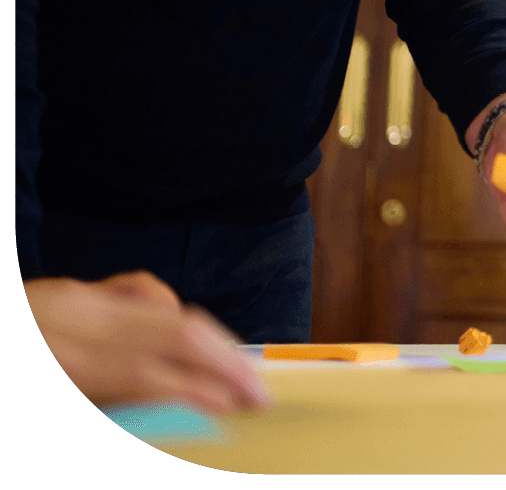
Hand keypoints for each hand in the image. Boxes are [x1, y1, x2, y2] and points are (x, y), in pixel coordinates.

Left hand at [24, 274, 271, 413]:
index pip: (159, 370)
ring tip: (232, 374)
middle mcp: (71, 316)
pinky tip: (177, 340)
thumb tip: (182, 418)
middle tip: (261, 392)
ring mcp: (70, 296)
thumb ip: (115, 415)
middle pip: (176, 327)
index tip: (248, 409)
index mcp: (62, 359)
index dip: (210, 391)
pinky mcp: (68, 291)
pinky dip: (167, 315)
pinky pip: (137, 293)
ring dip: (206, 340)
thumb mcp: (42, 434)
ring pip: (164, 307)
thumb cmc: (15, 396)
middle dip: (225, 359)